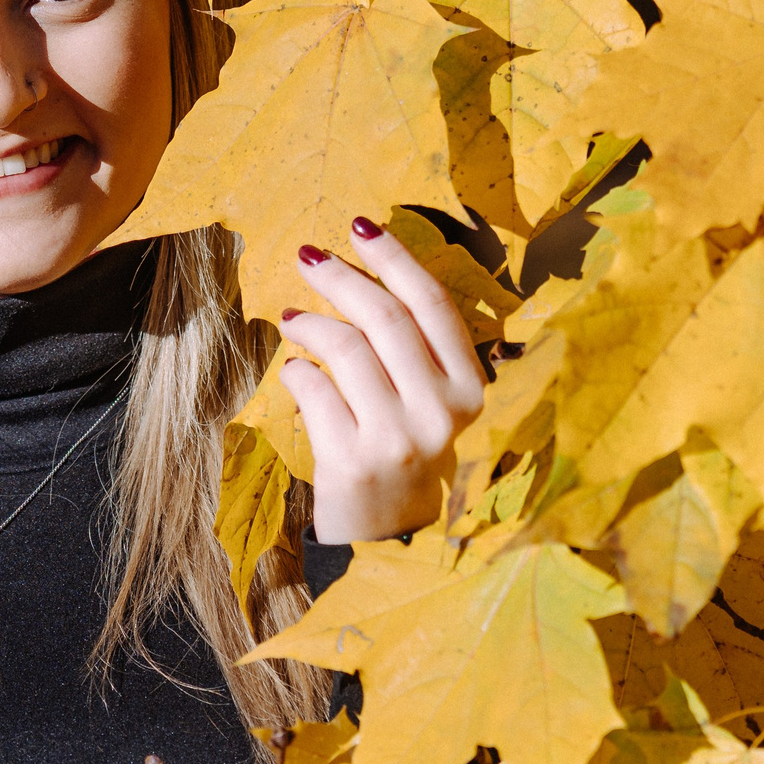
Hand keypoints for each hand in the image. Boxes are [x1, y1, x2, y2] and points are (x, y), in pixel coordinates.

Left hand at [278, 218, 490, 543]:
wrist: (388, 537)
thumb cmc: (403, 451)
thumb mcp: (430, 402)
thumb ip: (415, 347)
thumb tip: (364, 267)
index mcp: (470, 389)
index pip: (433, 304)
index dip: (395, 257)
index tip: (360, 225)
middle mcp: (441, 412)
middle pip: (386, 318)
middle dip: (342, 276)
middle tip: (310, 258)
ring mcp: (397, 438)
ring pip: (347, 349)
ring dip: (311, 323)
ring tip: (293, 318)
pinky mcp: (352, 461)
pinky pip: (314, 389)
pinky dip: (296, 372)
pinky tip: (294, 372)